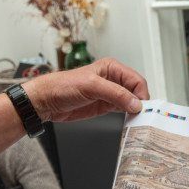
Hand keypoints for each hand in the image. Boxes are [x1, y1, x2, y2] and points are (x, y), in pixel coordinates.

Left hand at [26, 58, 148, 122]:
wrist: (46, 101)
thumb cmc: (62, 86)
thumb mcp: (91, 86)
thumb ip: (115, 93)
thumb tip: (134, 102)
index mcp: (111, 68)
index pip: (136, 80)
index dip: (141, 94)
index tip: (141, 107)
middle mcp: (112, 79)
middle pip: (136, 91)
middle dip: (139, 103)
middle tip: (141, 115)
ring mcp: (110, 94)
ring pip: (131, 102)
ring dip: (134, 110)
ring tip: (136, 119)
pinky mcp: (105, 106)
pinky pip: (122, 110)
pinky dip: (127, 116)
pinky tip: (128, 120)